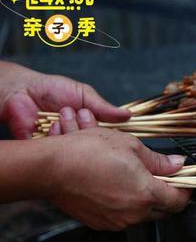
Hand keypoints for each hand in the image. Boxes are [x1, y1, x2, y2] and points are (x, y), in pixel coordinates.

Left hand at [0, 61, 130, 138]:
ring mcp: (63, 145)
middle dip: (88, 131)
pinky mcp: (46, 150)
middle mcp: (78, 139)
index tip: (111, 130)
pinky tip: (50, 124)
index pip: (107, 138)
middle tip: (81, 115)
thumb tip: (128, 115)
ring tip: (61, 114)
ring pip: (75, 149)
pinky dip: (55, 138)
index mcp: (90, 127)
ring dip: (70, 131)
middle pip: (93, 147)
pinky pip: (57, 152)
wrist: (21, 90)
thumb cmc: (51, 89)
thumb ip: (104, 107)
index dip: (111, 136)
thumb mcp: (83, 94)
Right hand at [42, 128, 190, 229]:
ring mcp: (116, 221)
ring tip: (132, 177)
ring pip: (141, 213)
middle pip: (162, 209)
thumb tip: (178, 165)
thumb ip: (159, 161)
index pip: (179, 201)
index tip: (184, 180)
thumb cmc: (88, 152)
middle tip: (160, 176)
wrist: (50, 168)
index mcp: (146, 195)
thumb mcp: (130, 146)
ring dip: (142, 197)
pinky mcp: (100, 223)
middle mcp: (133, 214)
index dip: (185, 189)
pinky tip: (115, 185)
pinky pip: (121, 215)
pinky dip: (123, 202)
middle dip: (165, 194)